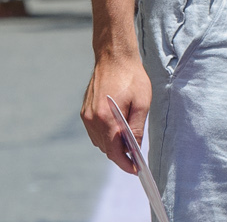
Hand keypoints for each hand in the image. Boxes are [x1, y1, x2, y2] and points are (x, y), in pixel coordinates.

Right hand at [81, 53, 153, 172]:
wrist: (113, 57)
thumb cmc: (131, 77)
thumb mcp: (142, 102)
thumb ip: (137, 128)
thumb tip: (135, 148)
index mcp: (106, 118)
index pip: (114, 151)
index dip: (125, 163)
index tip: (135, 169)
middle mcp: (92, 119)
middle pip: (106, 148)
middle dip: (120, 155)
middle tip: (135, 157)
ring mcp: (86, 115)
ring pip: (99, 142)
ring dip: (112, 146)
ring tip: (128, 143)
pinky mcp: (84, 111)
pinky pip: (94, 132)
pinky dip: (105, 136)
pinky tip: (117, 130)